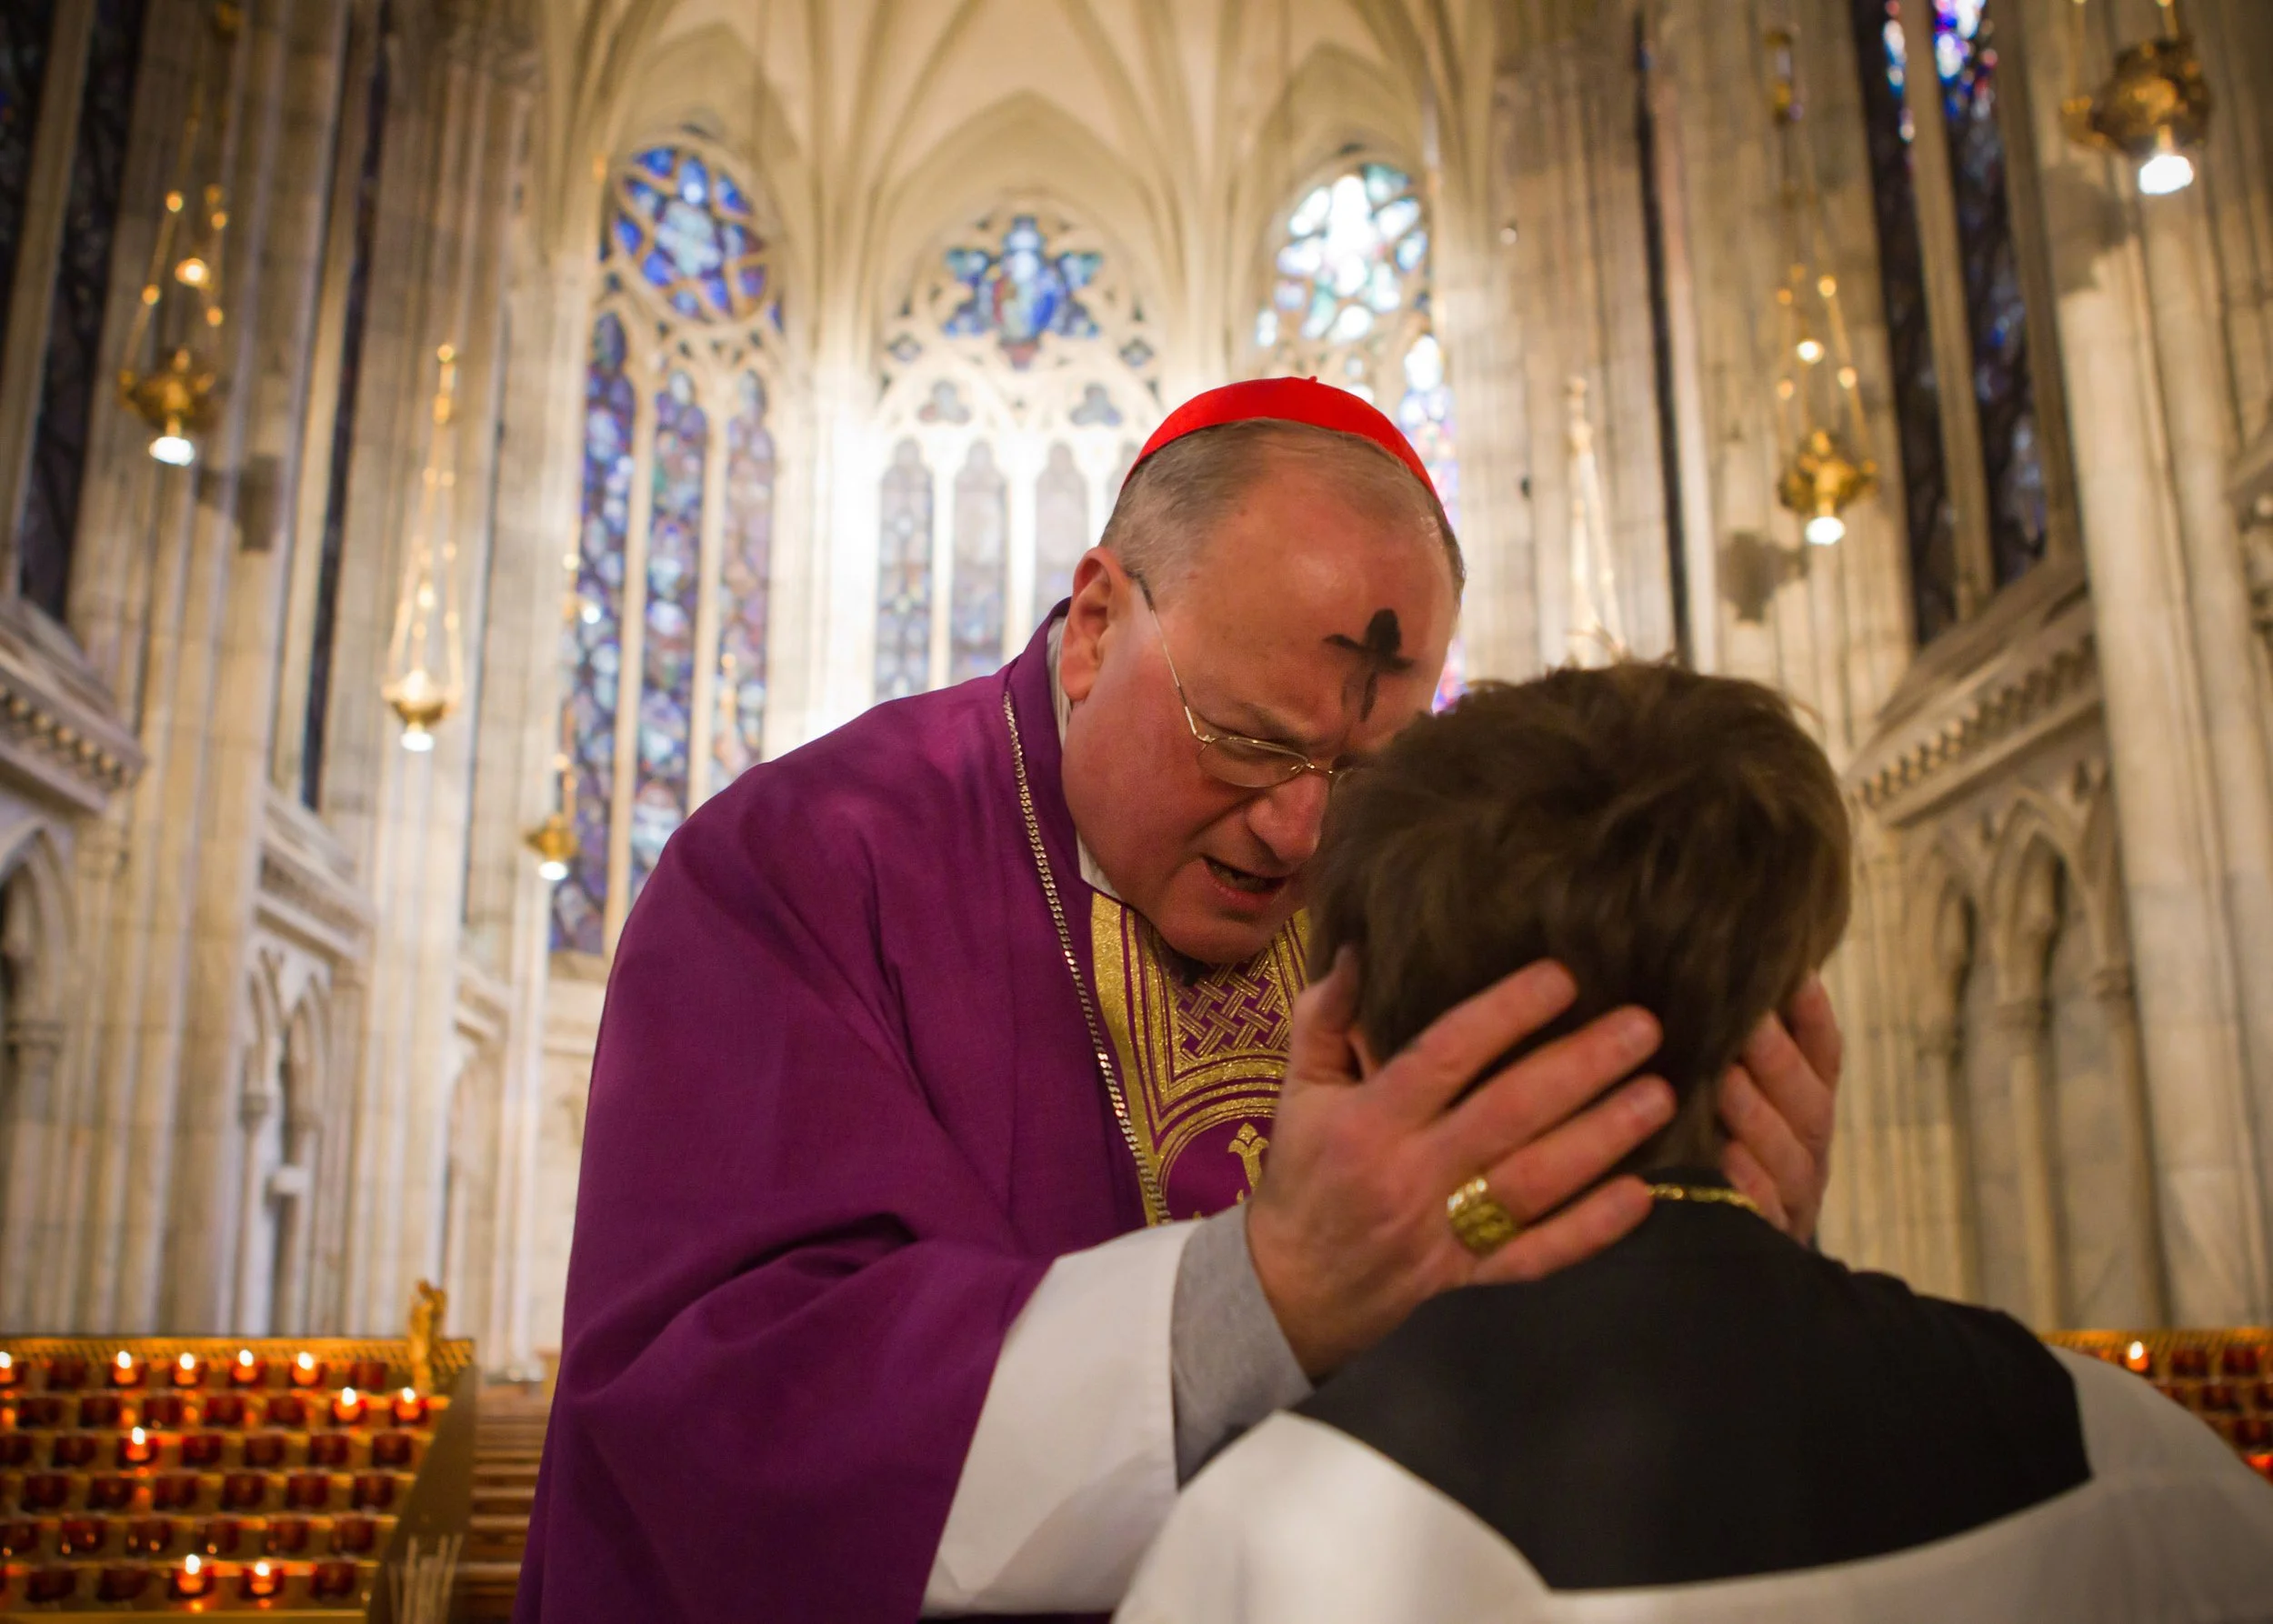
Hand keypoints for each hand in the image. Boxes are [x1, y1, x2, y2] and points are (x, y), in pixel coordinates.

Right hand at [1245, 950, 1675, 1379]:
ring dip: (1602, 1139)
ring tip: (1657, 1096)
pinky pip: (1538, 1257)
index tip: (1562, 978)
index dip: (1505, 1014)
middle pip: (1507, 1114)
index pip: (1444, 1056)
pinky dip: (1592, 1230)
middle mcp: (1411, 1174)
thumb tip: (1363, 949)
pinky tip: (1643, 1194)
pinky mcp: (1470, 1281)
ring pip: (1534, 1184)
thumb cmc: (1303, 1176)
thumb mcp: (1298, 1092)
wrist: (1291, 1293)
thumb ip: (1326, 1019)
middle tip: (1642, 1028)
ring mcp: (1444, 1233)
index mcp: (1369, 1121)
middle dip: (1580, 1068)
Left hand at [1717, 974, 1841, 1241]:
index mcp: (1808, 1105)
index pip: (1824, 1056)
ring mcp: (1793, 1195)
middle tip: (1748, 1025)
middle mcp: (1809, 1147)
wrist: (1733, 1258)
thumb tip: (1715, 975)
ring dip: (1758, 1117)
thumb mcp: (1733, 1090)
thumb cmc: (1720, 1147)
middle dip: (1779, 1062)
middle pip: (1808, 1103)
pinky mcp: (1769, 1237)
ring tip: (1726, 1084)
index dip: (1813, 1018)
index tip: (1795, 976)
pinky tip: (1724, 1162)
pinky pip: (1762, 1212)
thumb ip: (1734, 1045)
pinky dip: (1746, 1186)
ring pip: (1787, 1156)